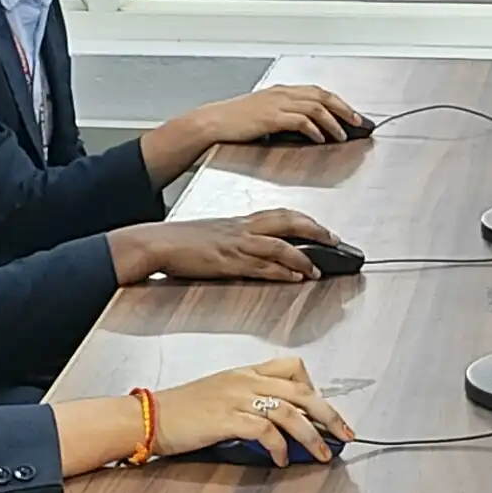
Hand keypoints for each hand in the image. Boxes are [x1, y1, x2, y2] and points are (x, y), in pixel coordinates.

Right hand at [113, 210, 334, 283]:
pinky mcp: (229, 261)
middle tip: (334, 240)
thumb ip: (236, 240)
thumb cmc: (181, 241)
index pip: (281, 215)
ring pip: (280, 245)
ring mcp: (237, 244)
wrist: (157, 242)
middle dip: (315, 230)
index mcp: (241, 221)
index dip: (306, 221)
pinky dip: (282, 271)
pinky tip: (295, 277)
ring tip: (319, 267)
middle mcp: (243, 229)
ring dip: (304, 256)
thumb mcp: (214, 235)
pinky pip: (262, 265)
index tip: (322, 228)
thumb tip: (254, 251)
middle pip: (289, 222)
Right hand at [148, 357, 350, 464]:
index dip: (314, 388)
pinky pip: (266, 430)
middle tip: (344, 434)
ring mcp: (237, 398)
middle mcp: (245, 380)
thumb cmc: (180, 411)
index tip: (323, 411)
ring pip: (290, 411)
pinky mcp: (228, 419)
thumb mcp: (219, 395)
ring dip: (312, 435)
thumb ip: (248, 400)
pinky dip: (281, 447)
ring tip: (322, 453)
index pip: (292, 368)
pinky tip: (282, 459)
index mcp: (244, 372)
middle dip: (329, 414)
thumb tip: (278, 424)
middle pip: (301, 390)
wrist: (149, 417)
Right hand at [190, 85, 366, 149]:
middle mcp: (283, 93)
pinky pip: (300, 120)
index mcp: (282, 91)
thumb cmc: (236, 121)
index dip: (338, 102)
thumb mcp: (264, 114)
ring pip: (316, 107)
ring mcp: (277, 104)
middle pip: (322, 96)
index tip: (352, 114)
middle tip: (358, 122)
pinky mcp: (272, 117)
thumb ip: (285, 117)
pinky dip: (314, 128)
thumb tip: (307, 129)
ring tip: (343, 134)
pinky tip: (321, 138)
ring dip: (333, 121)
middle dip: (344, 109)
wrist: (214, 122)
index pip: (318, 92)